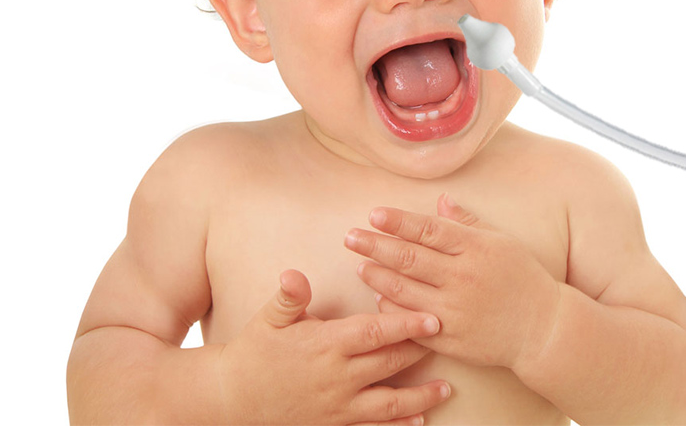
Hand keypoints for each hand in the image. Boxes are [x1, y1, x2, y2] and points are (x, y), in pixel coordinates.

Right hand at [216, 269, 451, 424]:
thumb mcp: (270, 319)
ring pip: (388, 403)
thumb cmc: (255, 350)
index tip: (433, 318)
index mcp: (326, 345)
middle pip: (389, 364)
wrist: (234, 399)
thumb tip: (294, 275)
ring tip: (445, 390)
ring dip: (420, 397)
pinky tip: (418, 422)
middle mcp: (337, 378)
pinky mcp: (334, 425)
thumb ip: (289, 297)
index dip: (405, 324)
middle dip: (421, 352)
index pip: (374, 333)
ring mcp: (337, 406)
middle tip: (451, 340)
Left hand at [345, 194, 561, 372]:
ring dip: (378, 276)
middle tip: (351, 237)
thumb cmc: (522, 277)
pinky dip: (393, 308)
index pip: (428, 230)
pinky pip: (413, 322)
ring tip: (359, 264)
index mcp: (474, 248)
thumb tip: (440, 200)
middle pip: (409, 258)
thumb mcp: (500, 240)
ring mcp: (455, 310)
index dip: (398, 221)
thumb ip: (467, 221)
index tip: (374, 214)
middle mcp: (462, 277)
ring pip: (405, 290)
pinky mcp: (451, 338)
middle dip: (375, 245)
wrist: (542, 328)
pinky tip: (379, 296)